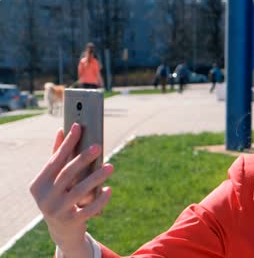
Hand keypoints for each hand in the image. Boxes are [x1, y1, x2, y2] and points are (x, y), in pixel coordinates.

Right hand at [29, 123, 112, 256]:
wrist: (62, 231)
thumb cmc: (59, 197)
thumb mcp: (54, 181)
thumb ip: (57, 157)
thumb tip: (61, 130)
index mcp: (38, 184)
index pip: (55, 160)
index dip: (67, 143)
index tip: (78, 126)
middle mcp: (45, 198)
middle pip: (67, 174)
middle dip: (83, 159)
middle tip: (98, 147)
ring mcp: (57, 211)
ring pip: (80, 191)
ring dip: (97, 177)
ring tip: (111, 167)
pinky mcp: (72, 222)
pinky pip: (90, 209)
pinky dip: (101, 199)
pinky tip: (109, 189)